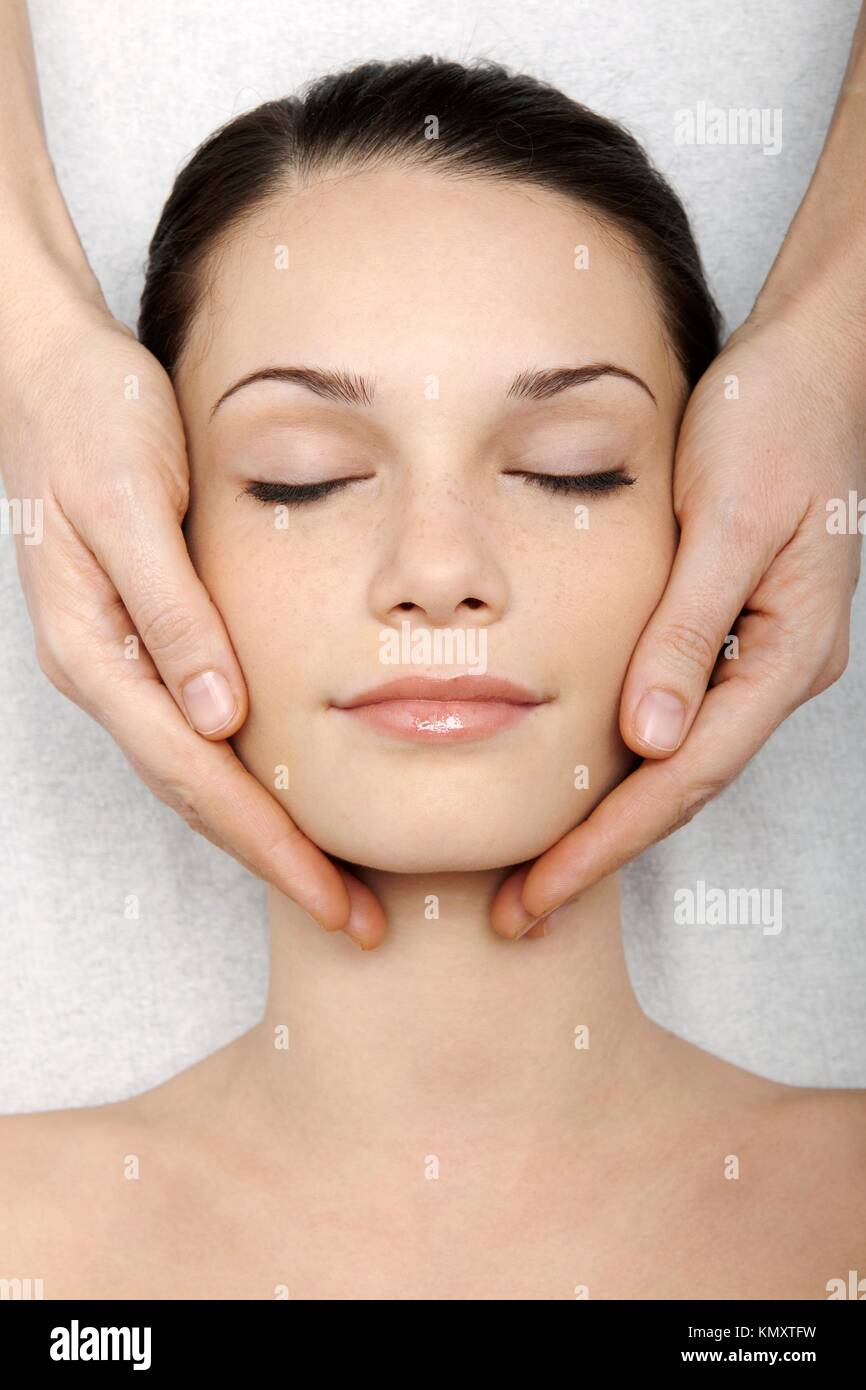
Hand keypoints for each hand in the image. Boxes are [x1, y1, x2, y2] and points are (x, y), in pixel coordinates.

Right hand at [0, 290, 384, 948]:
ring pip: (197, 775)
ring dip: (265, 833)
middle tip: (356, 921)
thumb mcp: (135, 503)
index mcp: (97, 651)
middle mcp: (106, 673)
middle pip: (197, 796)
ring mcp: (120, 662)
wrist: (46, 374)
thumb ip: (172, 609)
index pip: (195, 775)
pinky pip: (198, 734)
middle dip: (276, 862)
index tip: (332, 898)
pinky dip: (248, 781)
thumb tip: (218, 717)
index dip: (267, 843)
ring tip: (336, 883)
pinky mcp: (145, 641)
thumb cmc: (93, 422)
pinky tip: (291, 797)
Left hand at [492, 305, 863, 938]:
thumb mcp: (729, 524)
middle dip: (600, 850)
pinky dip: (623, 759)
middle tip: (520, 909)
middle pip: (679, 786)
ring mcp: (757, 655)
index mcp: (785, 655)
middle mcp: (774, 670)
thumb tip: (648, 741)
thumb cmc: (775, 427)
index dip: (609, 841)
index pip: (684, 776)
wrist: (809, 369)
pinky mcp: (731, 631)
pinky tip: (579, 780)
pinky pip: (674, 716)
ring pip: (676, 760)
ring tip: (537, 870)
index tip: (541, 891)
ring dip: (609, 816)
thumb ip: (687, 633)